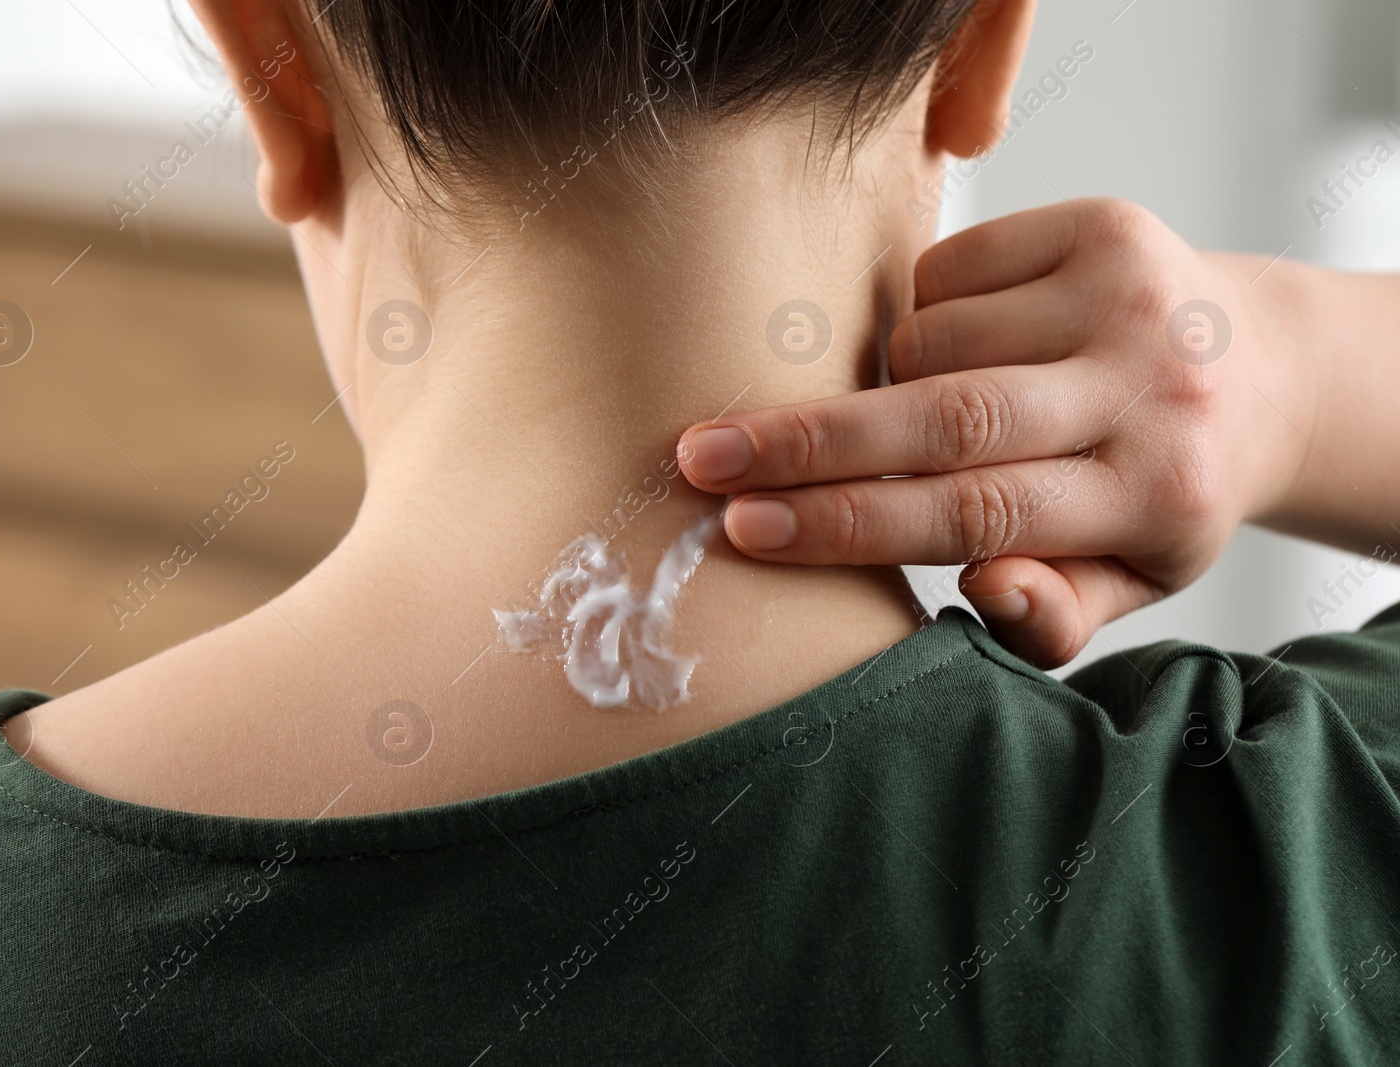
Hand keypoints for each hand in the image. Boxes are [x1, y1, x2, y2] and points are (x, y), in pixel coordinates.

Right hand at [676, 200, 1313, 667]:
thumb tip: (982, 588)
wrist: (1261, 368)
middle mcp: (1152, 389)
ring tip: (919, 404)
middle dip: (808, 442)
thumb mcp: (1131, 578)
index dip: (851, 523)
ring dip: (887, 380)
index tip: (746, 529)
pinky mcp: (1105, 227)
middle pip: (949, 418)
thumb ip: (1056, 611)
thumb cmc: (1165, 490)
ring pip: (932, 339)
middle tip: (704, 457)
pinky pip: (948, 271)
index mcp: (1158, 495)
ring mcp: (1129, 295)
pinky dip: (923, 314)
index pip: (978, 513)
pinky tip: (963, 342)